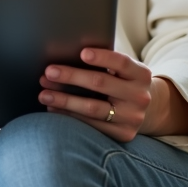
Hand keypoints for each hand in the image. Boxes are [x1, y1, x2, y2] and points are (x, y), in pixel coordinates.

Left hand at [38, 47, 152, 142]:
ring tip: (44, 94)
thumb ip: (104, 64)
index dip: (102, 57)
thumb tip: (65, 54)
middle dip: (71, 77)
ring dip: (64, 100)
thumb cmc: (121, 82)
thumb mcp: (121, 71)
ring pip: (92, 108)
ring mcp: (133, 117)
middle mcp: (140, 96)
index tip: (82, 53)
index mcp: (141, 74)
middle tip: (49, 72)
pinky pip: (90, 125)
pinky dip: (68, 116)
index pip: (122, 62)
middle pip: (101, 83)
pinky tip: (53, 109)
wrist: (143, 110)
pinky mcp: (123, 134)